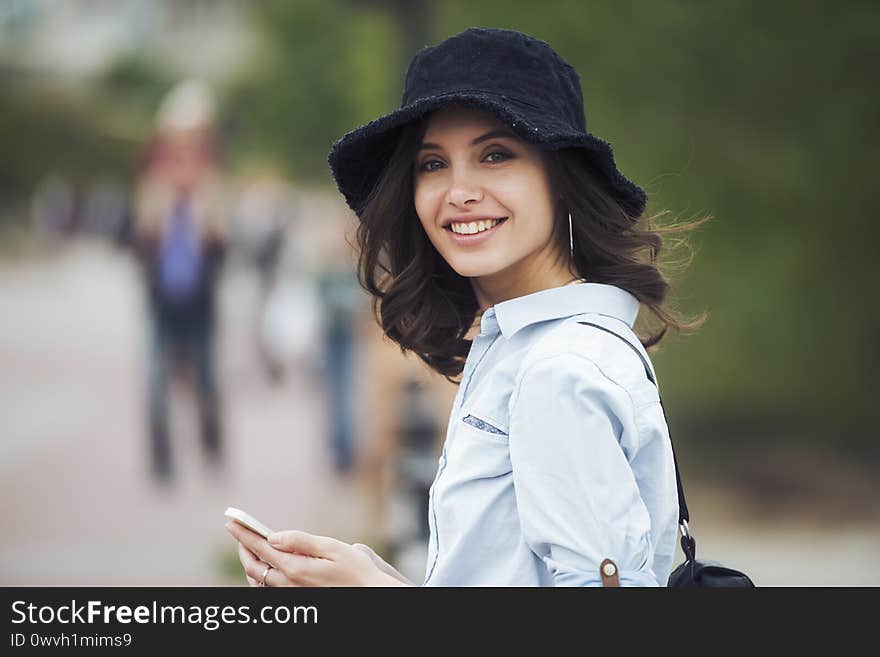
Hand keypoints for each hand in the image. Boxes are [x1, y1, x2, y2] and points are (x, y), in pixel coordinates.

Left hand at [225, 522, 410, 586]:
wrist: (368, 593)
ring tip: (248, 545)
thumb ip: (300, 541)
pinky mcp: (295, 597)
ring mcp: (290, 593)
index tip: (231, 521)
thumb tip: (273, 536)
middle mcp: (288, 584)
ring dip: (249, 561)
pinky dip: (258, 575)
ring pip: (257, 579)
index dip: (244, 533)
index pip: (261, 547)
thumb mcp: (331, 547)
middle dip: (242, 546)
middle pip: (253, 565)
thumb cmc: (354, 569)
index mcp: (296, 568)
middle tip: (238, 530)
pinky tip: (262, 566)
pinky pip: (267, 588)